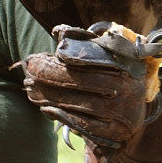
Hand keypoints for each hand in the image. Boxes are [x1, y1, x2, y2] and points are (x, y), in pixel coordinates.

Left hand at [22, 25, 147, 148]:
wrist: (131, 118)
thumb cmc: (114, 78)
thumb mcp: (109, 57)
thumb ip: (87, 43)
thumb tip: (59, 31)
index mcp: (127, 64)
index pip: (96, 58)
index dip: (72, 55)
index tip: (53, 52)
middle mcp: (127, 88)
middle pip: (81, 80)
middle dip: (50, 73)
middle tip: (30, 68)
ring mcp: (120, 112)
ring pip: (77, 102)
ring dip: (48, 94)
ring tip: (30, 88)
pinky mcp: (110, 131)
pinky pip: (80, 123)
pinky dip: (60, 115)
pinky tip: (44, 107)